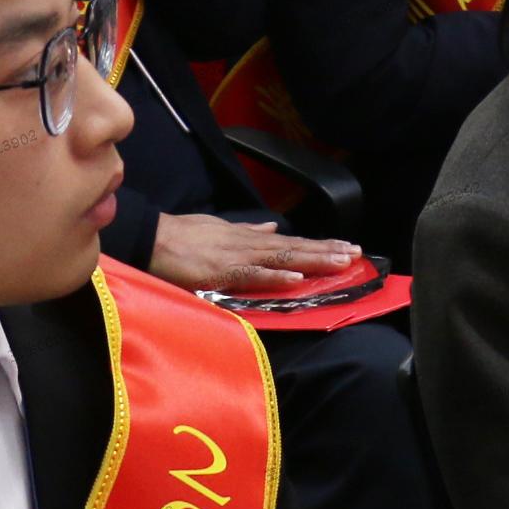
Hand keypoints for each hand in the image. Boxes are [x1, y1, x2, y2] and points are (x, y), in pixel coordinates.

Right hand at [145, 214, 360, 294]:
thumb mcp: (221, 229)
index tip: (346, 247)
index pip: (292, 242)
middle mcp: (249, 246)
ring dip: (313, 260)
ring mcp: (237, 258)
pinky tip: (296, 280)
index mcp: (249, 239)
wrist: (151, 238)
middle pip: (295, 249)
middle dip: (327, 252)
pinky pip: (253, 276)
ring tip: (341, 262)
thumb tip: (272, 228)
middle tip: (358, 254)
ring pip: (283, 259)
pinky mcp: (222, 272)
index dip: (320, 245)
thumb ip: (248, 231)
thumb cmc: (183, 237)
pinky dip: (276, 277)